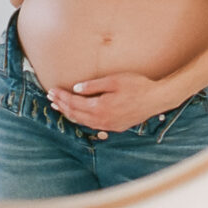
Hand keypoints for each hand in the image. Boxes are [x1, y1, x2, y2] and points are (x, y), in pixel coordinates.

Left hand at [47, 72, 172, 131]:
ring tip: (60, 107)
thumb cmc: (137, 86)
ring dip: (70, 113)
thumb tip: (76, 88)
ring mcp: (109, 125)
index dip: (62, 96)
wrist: (156, 99)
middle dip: (62, 105)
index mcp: (100, 107)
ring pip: (83, 122)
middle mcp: (102, 120)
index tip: (52, 90)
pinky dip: (81, 119)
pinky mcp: (115, 127)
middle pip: (75, 114)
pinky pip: (93, 125)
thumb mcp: (114, 80)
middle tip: (51, 98)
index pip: (74, 103)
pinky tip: (79, 115)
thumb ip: (94, 85)